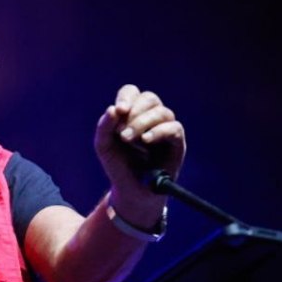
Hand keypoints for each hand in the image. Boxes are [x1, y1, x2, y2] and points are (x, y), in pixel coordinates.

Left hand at [94, 84, 185, 223]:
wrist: (131, 190)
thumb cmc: (118, 165)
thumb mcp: (104, 145)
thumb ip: (104, 127)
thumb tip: (113, 109)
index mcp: (132, 113)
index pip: (132, 92)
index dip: (126, 97)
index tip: (119, 111)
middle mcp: (151, 117)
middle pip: (149, 98)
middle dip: (135, 113)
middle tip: (122, 134)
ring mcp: (165, 128)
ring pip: (162, 112)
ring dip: (143, 123)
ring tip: (129, 139)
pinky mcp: (177, 142)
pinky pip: (174, 128)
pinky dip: (159, 131)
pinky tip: (146, 140)